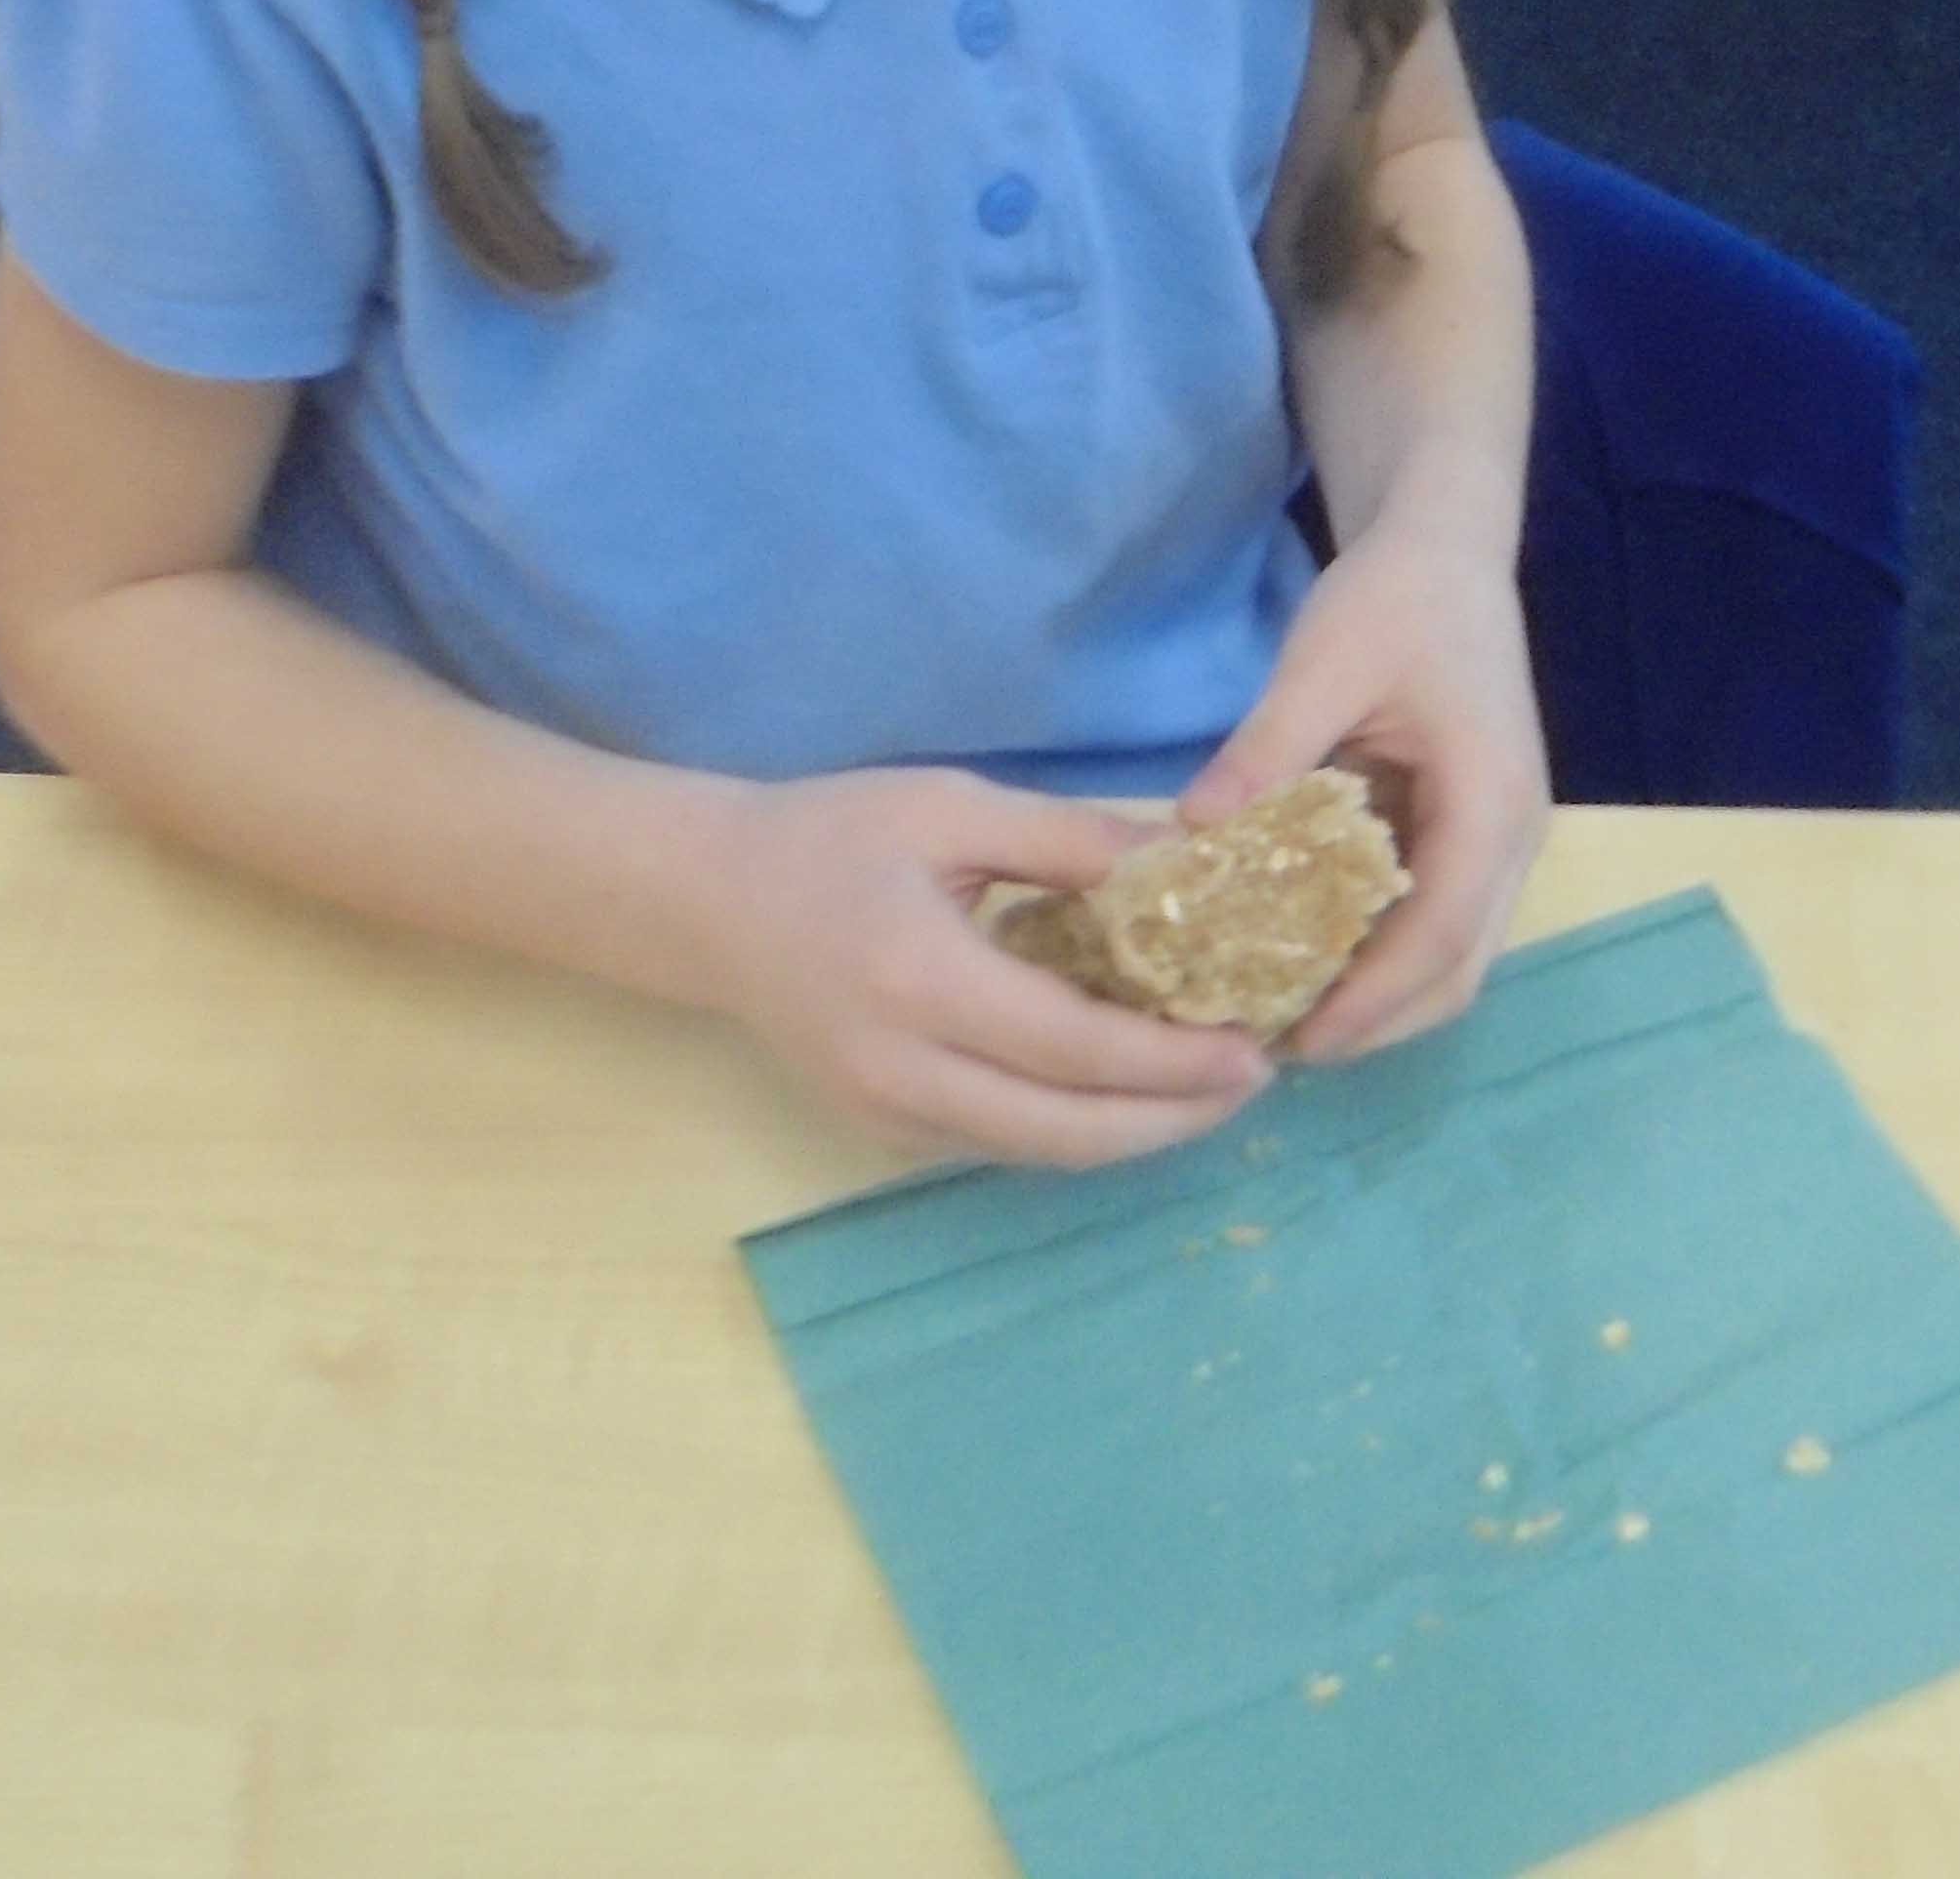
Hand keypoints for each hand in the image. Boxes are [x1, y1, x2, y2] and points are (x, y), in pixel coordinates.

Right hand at [685, 767, 1270, 1167]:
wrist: (707, 903)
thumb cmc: (829, 835)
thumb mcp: (952, 805)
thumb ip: (1069, 839)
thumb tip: (1185, 865)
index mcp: (923, 981)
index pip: (1075, 1049)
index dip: (1173, 1063)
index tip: (1252, 1049)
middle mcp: (903, 1070)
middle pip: (1067, 1131)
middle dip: (1173, 1119)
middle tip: (1251, 1082)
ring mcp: (887, 1115)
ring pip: (1037, 1153)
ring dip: (1131, 1134)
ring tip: (1206, 1090)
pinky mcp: (881, 1133)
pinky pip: (998, 1145)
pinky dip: (1072, 1128)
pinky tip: (1123, 1089)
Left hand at [1182, 504, 1547, 1062]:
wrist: (1447, 551)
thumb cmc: (1396, 597)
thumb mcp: (1325, 659)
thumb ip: (1268, 745)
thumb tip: (1191, 830)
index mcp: (1491, 799)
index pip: (1443, 932)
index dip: (1376, 999)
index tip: (1299, 1039)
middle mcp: (1513, 836)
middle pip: (1461, 970)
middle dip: (1379, 1020)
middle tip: (1277, 1044)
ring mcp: (1499, 840)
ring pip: (1456, 956)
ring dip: (1383, 997)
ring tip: (1286, 1013)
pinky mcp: (1472, 834)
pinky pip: (1438, 919)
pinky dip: (1383, 955)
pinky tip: (1309, 957)